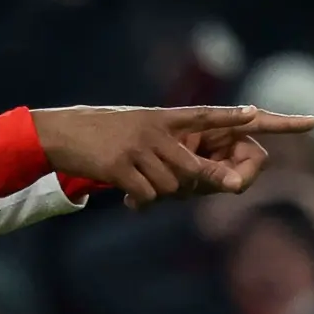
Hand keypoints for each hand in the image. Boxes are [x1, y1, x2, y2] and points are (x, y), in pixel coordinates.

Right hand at [32, 105, 313, 207]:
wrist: (58, 134)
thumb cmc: (98, 133)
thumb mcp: (134, 128)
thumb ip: (162, 143)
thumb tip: (186, 178)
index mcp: (160, 118)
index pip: (202, 116)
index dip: (230, 117)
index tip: (256, 113)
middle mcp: (151, 131)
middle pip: (192, 167)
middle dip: (207, 182)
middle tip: (227, 187)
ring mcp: (135, 149)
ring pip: (171, 185)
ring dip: (161, 193)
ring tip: (141, 188)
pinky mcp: (118, 167)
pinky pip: (146, 194)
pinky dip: (141, 200)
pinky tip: (128, 197)